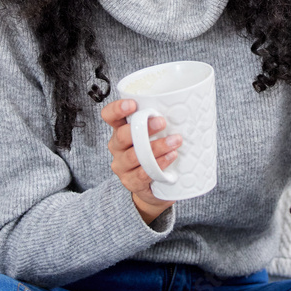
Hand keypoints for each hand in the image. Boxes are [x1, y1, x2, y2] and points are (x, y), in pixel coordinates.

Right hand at [102, 98, 179, 221]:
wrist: (154, 186)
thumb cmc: (155, 152)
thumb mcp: (153, 134)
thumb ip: (157, 122)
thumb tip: (180, 107)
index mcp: (120, 129)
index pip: (109, 116)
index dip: (117, 109)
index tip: (133, 104)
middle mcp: (117, 147)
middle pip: (122, 135)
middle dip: (144, 128)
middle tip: (162, 122)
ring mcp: (122, 165)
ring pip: (134, 155)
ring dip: (157, 147)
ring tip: (175, 141)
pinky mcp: (130, 181)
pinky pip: (142, 173)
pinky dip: (159, 164)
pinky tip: (171, 157)